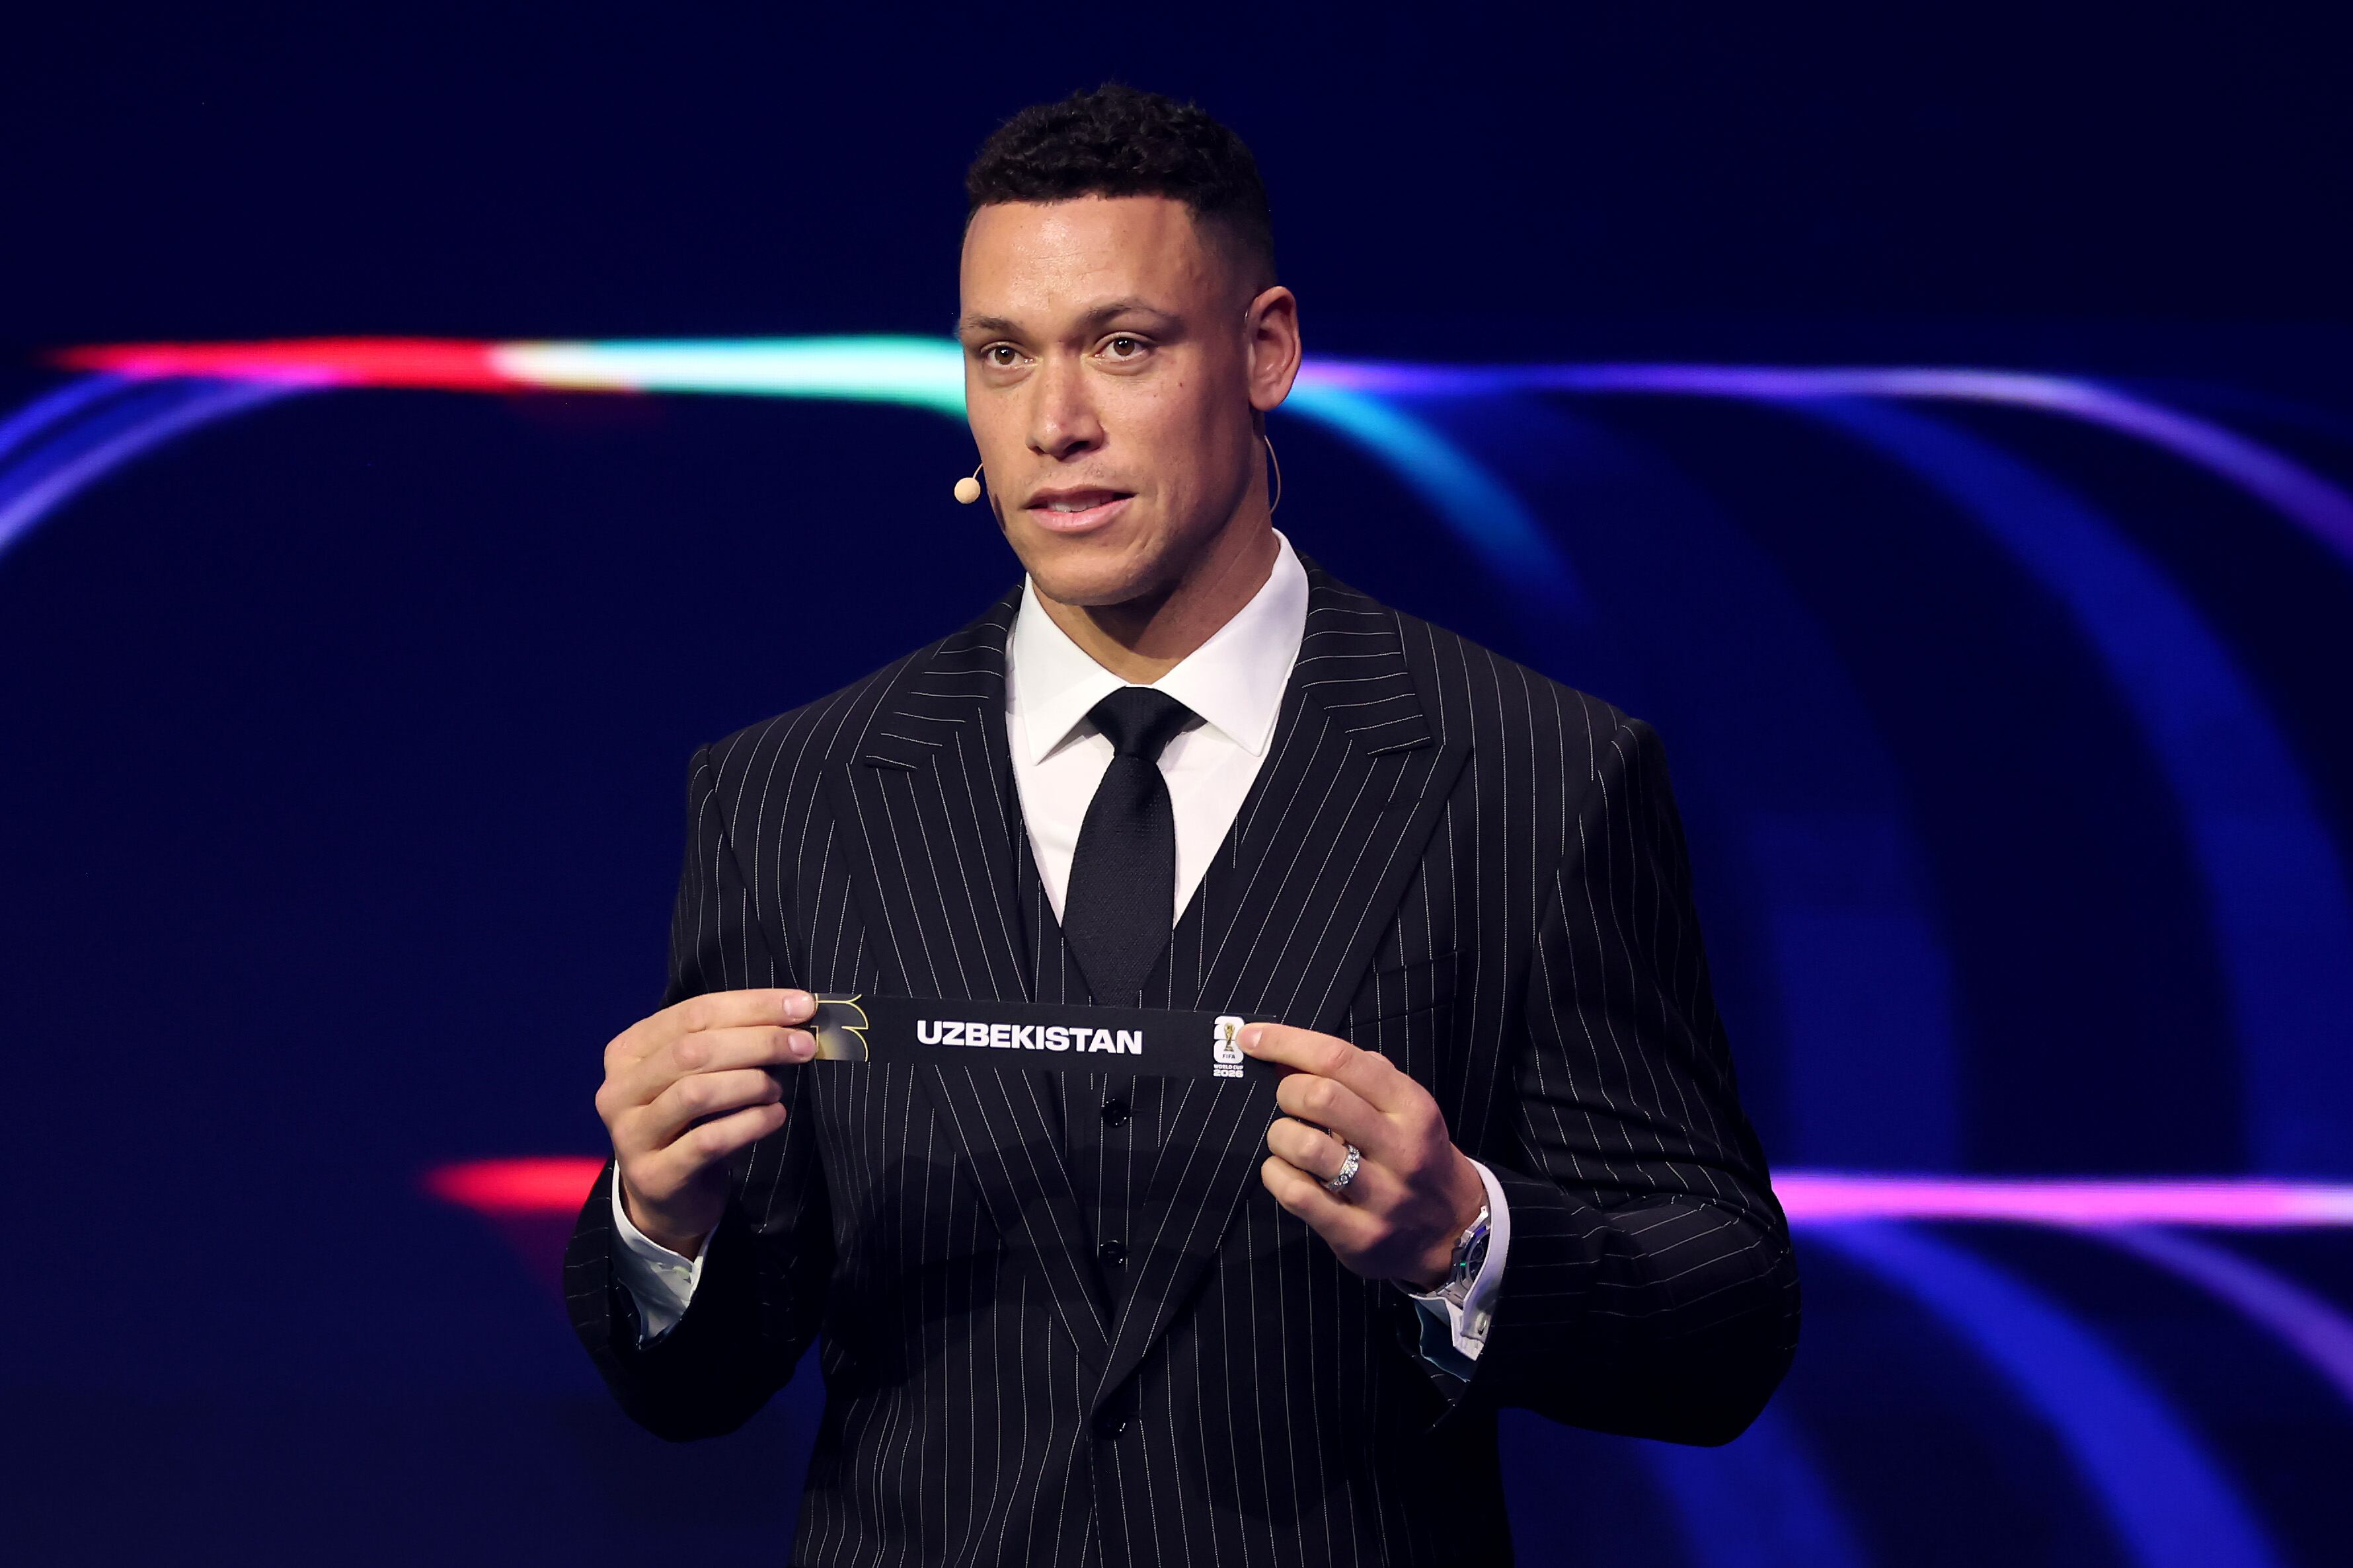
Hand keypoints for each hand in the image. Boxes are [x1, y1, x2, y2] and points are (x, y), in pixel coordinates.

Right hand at [594, 989, 817, 1255]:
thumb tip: (794, 1012)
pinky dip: (750, 1123)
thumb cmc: (689, 1121)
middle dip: (758, 1042)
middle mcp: (618, 1089)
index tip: (802, 1006)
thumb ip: (729, 1040)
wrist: (665, 1198)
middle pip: (694, 1050)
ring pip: (696, 1092)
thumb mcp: (698, 1074)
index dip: (752, 1006)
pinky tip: (774, 1115)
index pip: (694, 1013)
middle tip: (804, 1046)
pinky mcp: (654, 1175)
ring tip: (777, 1089)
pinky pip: (708, 1140)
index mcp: (628, 1050)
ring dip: (751, 1083)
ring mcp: (631, 1134)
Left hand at [1242, 1023, 1485, 1289]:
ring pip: (1305, 1147)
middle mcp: (1401, 1148)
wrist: (1456, 1229)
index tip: (1253, 1038)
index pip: (1340, 1059)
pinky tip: (1286, 1172)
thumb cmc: (1416, 1155)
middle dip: (1287, 1092)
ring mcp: (1382, 1196)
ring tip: (1289, 1140)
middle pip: (1320, 1097)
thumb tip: (1288, 1055)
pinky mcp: (1359, 1235)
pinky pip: (1297, 1194)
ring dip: (1280, 1136)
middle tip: (1288, 1101)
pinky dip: (1277, 1175)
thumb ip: (1356, 1076)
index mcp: (1411, 1107)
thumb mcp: (1403, 1108)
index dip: (1287, 1042)